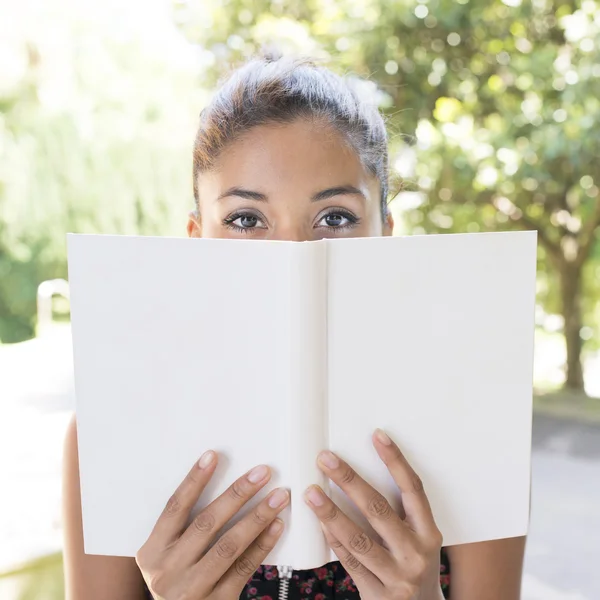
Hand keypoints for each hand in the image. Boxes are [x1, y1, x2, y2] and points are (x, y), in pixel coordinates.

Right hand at [136, 451, 288, 599]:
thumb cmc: (178, 581)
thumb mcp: (168, 557)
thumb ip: (185, 529)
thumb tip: (226, 485)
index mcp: (152, 552)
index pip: (174, 508)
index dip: (194, 480)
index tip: (213, 455)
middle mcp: (168, 570)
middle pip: (207, 522)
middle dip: (237, 494)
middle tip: (261, 473)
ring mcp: (192, 589)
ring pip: (229, 545)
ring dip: (257, 517)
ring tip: (278, 496)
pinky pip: (244, 567)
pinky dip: (263, 544)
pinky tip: (276, 526)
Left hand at [304, 429, 443, 599]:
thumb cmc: (415, 567)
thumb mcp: (418, 540)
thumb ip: (399, 515)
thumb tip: (358, 476)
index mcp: (428, 532)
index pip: (412, 489)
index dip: (395, 460)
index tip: (377, 436)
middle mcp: (416, 552)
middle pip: (378, 509)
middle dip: (349, 480)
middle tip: (326, 459)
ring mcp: (397, 575)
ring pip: (359, 538)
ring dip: (331, 512)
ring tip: (311, 493)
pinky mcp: (378, 595)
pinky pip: (350, 562)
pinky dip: (333, 540)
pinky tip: (319, 523)